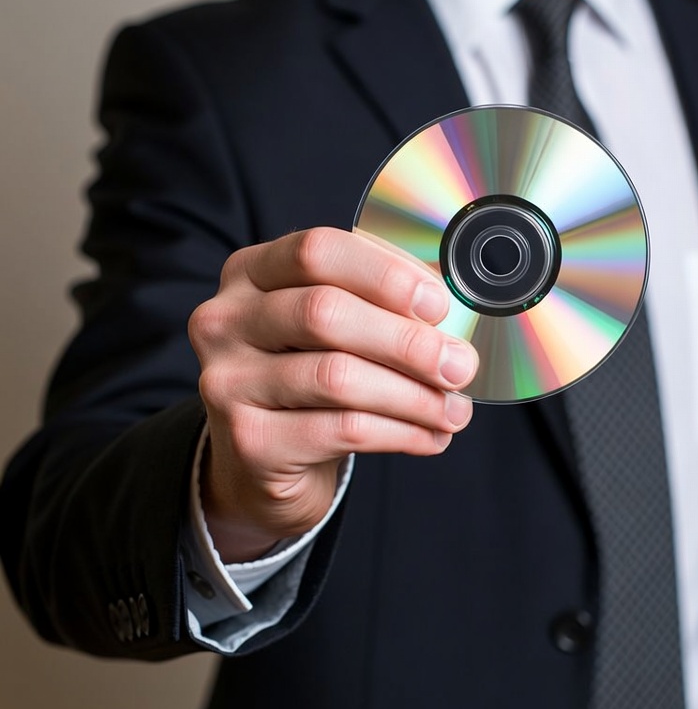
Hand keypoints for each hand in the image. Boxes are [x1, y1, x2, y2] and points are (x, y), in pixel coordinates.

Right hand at [188, 227, 477, 561]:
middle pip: (325, 312)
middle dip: (407, 341)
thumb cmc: (311, 372)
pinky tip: (430, 436)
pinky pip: (340, 430)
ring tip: (455, 409)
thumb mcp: (335, 325)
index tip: (439, 304)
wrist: (261, 458)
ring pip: (337, 377)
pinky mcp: (248, 440)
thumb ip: (380, 301)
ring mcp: (227, 381)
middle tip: (460, 365)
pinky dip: (399, 432)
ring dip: (413, 395)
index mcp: (251, 271)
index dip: (385, 273)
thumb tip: (453, 304)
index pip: (316, 251)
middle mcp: (225, 319)